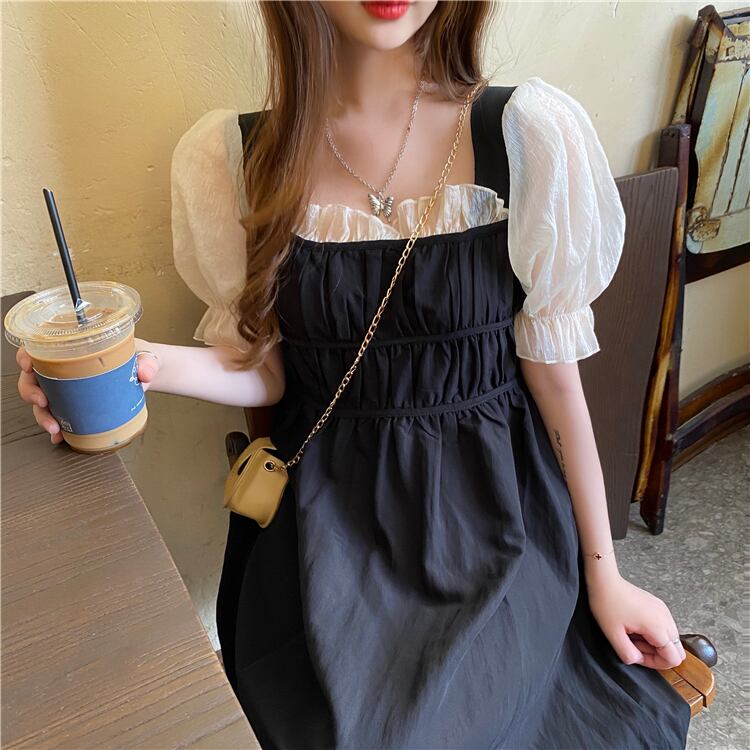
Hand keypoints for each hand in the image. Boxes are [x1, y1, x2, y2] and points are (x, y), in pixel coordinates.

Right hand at [16, 342, 159, 443]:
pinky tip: (60, 436)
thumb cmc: (137, 357)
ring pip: (41, 401)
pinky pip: (58, 416)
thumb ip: (146, 362)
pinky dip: (56, 428)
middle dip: (31, 392)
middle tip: (43, 403)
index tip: (29, 365)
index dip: (26, 356)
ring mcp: (66, 388)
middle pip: (32, 378)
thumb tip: (144, 373)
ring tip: (55, 427)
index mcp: (72, 349)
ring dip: (43, 416)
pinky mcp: (74, 405)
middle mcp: (63, 369)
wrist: (145, 372)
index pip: (38, 348)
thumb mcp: (143, 356)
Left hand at [587, 573, 686, 669]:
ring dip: (653, 642)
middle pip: (676, 649)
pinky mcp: (657, 605)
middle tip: (635, 645)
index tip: (637, 655)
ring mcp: (663, 610)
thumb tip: (637, 659)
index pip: (674, 658)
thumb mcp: (613, 635)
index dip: (655, 663)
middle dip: (657, 654)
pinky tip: (634, 626)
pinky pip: (663, 626)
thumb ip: (628, 654)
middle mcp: (665, 618)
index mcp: (658, 626)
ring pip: (670, 638)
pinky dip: (652, 632)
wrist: (604, 581)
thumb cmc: (606, 603)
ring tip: (632, 634)